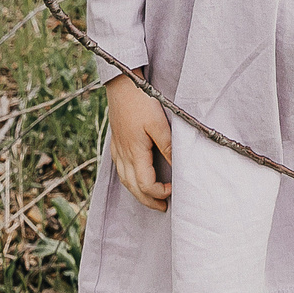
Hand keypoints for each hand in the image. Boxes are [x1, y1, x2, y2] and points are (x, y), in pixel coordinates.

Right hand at [104, 71, 172, 211]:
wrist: (121, 84)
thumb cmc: (141, 102)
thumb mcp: (159, 123)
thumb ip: (168, 147)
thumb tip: (178, 167)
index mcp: (135, 152)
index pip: (145, 185)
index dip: (159, 193)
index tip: (173, 189)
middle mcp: (123, 154)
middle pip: (133, 188)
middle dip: (148, 201)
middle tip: (163, 207)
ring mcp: (117, 149)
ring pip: (124, 180)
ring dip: (137, 193)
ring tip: (151, 197)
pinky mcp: (115, 142)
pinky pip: (119, 169)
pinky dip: (128, 180)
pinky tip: (135, 177)